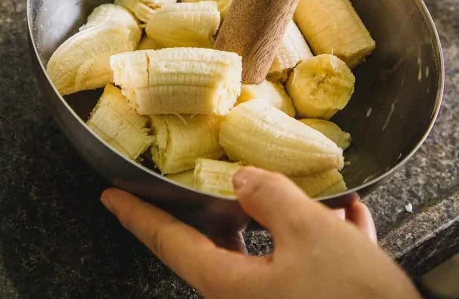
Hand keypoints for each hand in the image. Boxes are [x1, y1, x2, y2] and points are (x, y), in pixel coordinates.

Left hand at [101, 167, 420, 298]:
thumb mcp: (308, 234)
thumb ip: (269, 197)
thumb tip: (242, 176)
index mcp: (229, 284)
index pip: (168, 241)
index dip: (136, 214)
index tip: (108, 195)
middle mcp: (247, 298)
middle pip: (221, 242)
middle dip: (226, 204)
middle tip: (222, 174)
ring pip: (271, 250)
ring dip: (287, 216)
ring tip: (307, 185)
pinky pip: (307, 266)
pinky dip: (322, 239)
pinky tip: (349, 216)